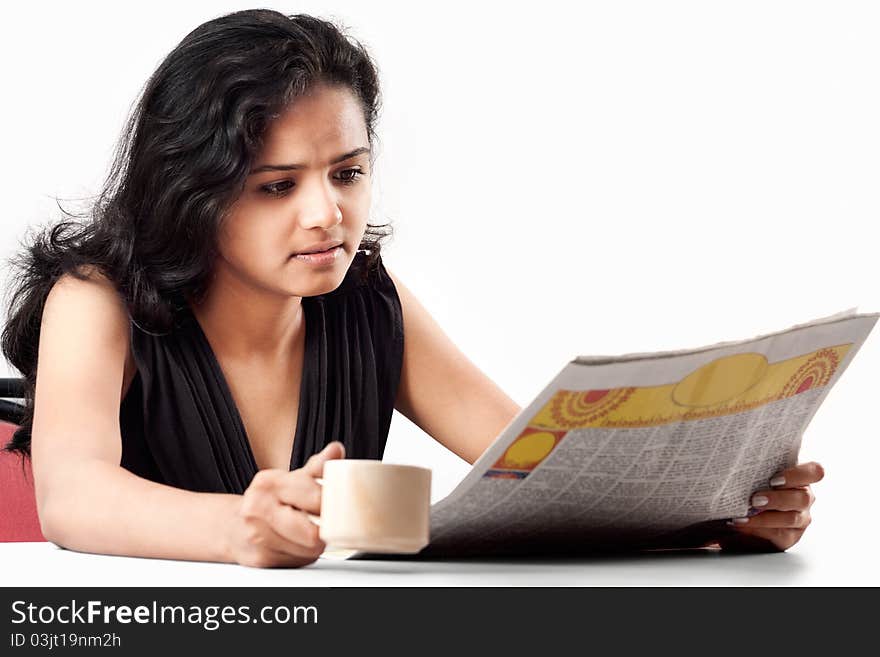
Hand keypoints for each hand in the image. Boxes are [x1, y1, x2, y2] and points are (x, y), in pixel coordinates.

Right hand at [226, 441, 344, 567]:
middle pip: (313, 533)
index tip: (340, 506)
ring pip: (308, 551)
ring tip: (308, 532)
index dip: (335, 506)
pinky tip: (296, 544)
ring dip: (315, 545)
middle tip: (326, 523)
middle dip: (325, 530)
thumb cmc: (270, 500)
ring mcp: (256, 535)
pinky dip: (302, 556)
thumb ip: (317, 466)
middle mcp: (258, 508)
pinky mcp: (260, 559)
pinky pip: (297, 562)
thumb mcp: (293, 479)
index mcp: (269, 482)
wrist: (233, 526)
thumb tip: (336, 450)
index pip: (317, 498)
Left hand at [717, 461, 824, 552]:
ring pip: (791, 518)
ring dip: (765, 518)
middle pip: (803, 498)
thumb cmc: (753, 486)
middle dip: (778, 499)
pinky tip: (741, 525)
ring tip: (743, 516)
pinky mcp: (789, 536)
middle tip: (755, 499)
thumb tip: (738, 458)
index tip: (774, 479)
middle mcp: (804, 498)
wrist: (744, 512)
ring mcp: (800, 518)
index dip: (798, 475)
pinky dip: (758, 529)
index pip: (815, 472)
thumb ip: (759, 468)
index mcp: (800, 478)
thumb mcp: (759, 475)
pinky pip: (779, 534)